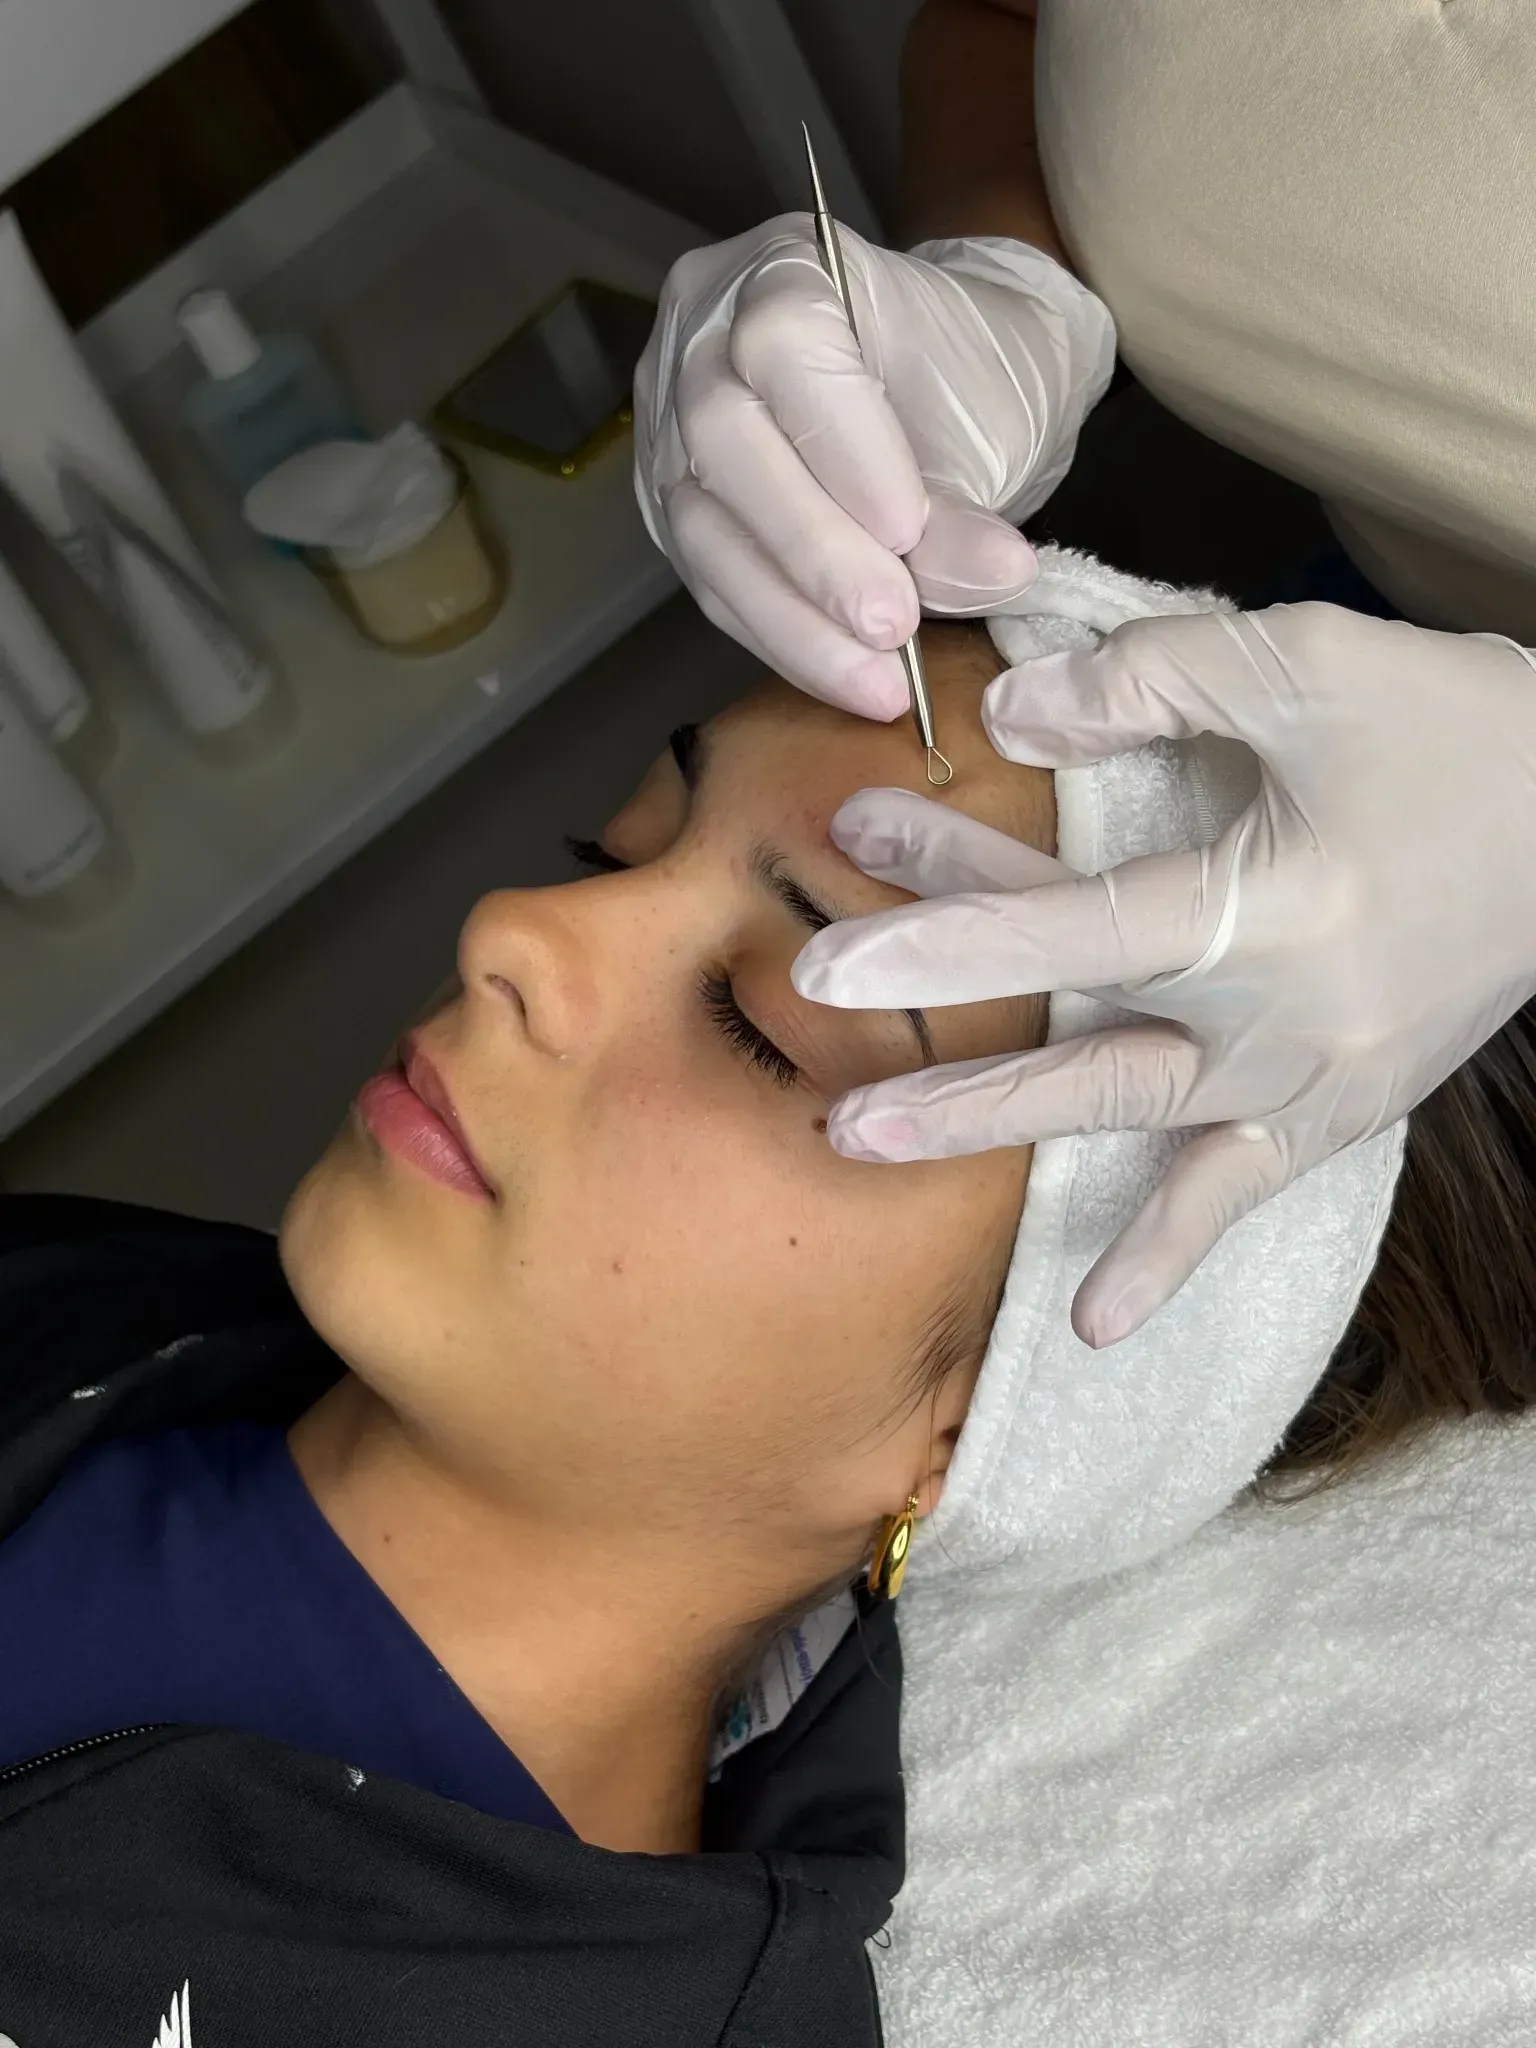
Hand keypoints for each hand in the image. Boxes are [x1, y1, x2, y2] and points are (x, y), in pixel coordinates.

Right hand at [633, 216, 1114, 717]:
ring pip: (705, 528)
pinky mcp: (674, 509)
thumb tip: (977, 585)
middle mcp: (700, 335)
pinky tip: (845, 675)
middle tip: (895, 624)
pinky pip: (712, 582)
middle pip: (726, 442)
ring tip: (878, 680)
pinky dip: (783, 636)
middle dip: (815, 551)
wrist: (956, 385)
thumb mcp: (988, 424)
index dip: (842, 444)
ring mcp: (669, 424)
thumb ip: (961, 505)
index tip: (909, 525)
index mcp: (784, 266)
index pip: (783, 345)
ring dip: (795, 619)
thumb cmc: (971, 377)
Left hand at [792, 605, 1535, 1342]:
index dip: (951, 942)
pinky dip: (1170, 1252)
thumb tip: (1011, 708)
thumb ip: (1151, 682)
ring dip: (998, 1129)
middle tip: (822, 1075)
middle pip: (1087, 1046)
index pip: (1080, 929)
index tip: (830, 960)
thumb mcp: (1308, 662)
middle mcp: (1286, 1016)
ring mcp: (1313, 1078)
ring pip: (1130, 1113)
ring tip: (864, 1143)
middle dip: (950, 1069)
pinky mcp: (1341, 1109)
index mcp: (1276, 905)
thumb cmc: (1456, 729)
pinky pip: (1242, 1189)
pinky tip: (1093, 1324)